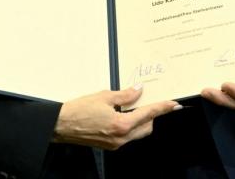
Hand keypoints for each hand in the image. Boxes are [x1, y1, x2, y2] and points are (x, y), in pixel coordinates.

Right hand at [54, 86, 179, 149]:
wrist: (61, 125)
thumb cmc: (79, 110)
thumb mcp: (105, 96)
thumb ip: (125, 95)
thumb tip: (139, 90)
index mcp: (121, 125)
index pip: (149, 114)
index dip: (163, 108)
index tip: (173, 104)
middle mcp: (120, 138)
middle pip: (147, 127)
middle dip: (152, 115)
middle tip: (151, 100)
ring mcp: (115, 143)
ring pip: (138, 132)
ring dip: (141, 120)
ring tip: (136, 105)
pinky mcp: (109, 145)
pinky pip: (127, 135)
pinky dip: (131, 124)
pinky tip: (124, 113)